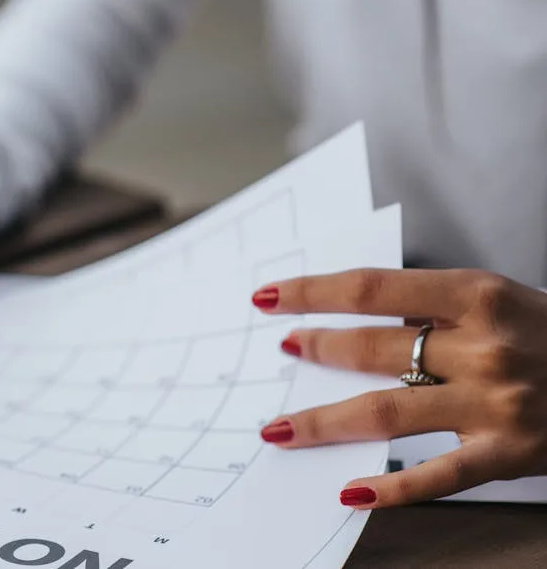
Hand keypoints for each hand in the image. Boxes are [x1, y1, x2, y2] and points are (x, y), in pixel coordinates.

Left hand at [252, 268, 546, 508]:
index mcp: (479, 296)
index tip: (269, 296)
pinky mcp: (510, 454)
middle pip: (374, 348)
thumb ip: (439, 309)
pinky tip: (350, 492)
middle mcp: (484, 346)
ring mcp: (495, 404)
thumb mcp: (505, 302)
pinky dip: (391, 488)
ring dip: (324, 420)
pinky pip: (438, 476)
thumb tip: (361, 320)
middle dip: (316, 349)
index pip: (372, 289)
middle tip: (282, 351)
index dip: (313, 291)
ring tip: (281, 427)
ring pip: (387, 412)